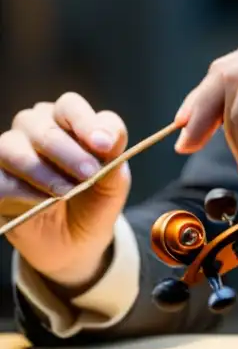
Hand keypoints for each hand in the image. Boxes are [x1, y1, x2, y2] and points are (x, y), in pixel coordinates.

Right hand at [0, 94, 130, 291]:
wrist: (75, 242)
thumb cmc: (95, 201)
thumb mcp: (114, 182)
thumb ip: (114, 157)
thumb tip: (108, 139)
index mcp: (67, 121)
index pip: (70, 106)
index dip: (86, 122)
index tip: (105, 145)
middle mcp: (35, 129)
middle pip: (42, 125)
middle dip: (68, 151)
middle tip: (90, 173)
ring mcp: (11, 153)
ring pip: (13, 147)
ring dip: (43, 170)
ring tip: (67, 192)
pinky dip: (22, 190)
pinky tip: (44, 201)